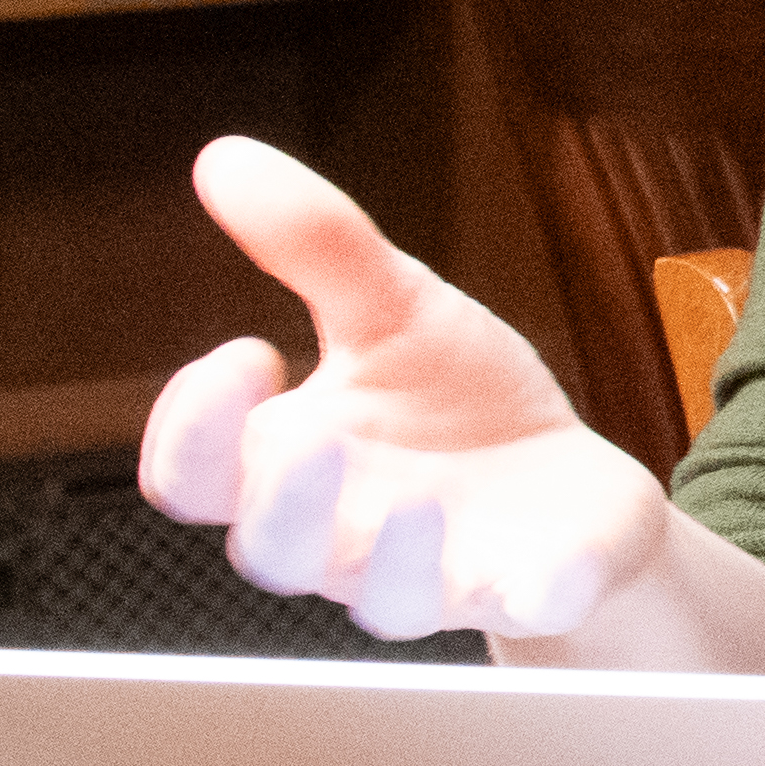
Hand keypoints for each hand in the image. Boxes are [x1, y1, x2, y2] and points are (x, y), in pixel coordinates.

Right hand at [138, 137, 676, 647]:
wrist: (572, 487)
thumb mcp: (395, 312)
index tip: (245, 351)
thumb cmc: (458, 407)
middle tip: (307, 440)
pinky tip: (541, 572)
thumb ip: (316, 246)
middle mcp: (339, 541)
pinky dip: (525, 592)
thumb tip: (223, 156)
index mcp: (285, 468)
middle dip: (281, 500)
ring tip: (413, 506)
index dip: (193, 430)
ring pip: (382, 600)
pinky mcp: (523, 595)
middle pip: (269, 550)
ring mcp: (431, 579)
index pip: (192, 477)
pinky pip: (515, 610)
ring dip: (389, 558)